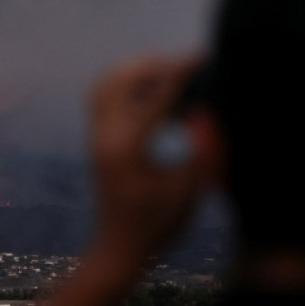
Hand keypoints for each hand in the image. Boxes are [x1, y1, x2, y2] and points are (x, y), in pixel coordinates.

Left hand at [91, 55, 202, 260]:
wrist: (119, 248)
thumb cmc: (158, 225)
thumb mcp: (190, 190)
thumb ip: (203, 149)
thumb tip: (210, 111)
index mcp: (127, 149)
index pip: (155, 97)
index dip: (181, 74)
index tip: (202, 57)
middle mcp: (104, 137)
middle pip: (120, 79)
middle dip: (155, 65)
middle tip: (186, 66)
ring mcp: (95, 137)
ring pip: (105, 84)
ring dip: (136, 72)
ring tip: (170, 75)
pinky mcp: (95, 140)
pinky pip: (103, 97)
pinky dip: (126, 86)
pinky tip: (157, 95)